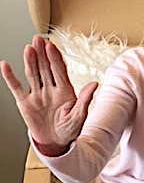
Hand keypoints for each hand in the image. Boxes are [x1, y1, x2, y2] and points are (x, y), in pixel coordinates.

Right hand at [0, 35, 97, 155]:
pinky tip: (5, 65)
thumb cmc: (69, 130)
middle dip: (42, 54)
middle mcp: (50, 90)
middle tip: (38, 39)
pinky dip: (10, 77)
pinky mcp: (25, 102)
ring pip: (33, 74)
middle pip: (45, 68)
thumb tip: (95, 83)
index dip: (55, 58)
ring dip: (30, 61)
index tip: (51, 46)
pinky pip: (16, 87)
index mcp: (65, 92)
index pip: (59, 71)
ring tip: (28, 48)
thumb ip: (85, 99)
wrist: (56, 143)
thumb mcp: (80, 116)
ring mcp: (37, 95)